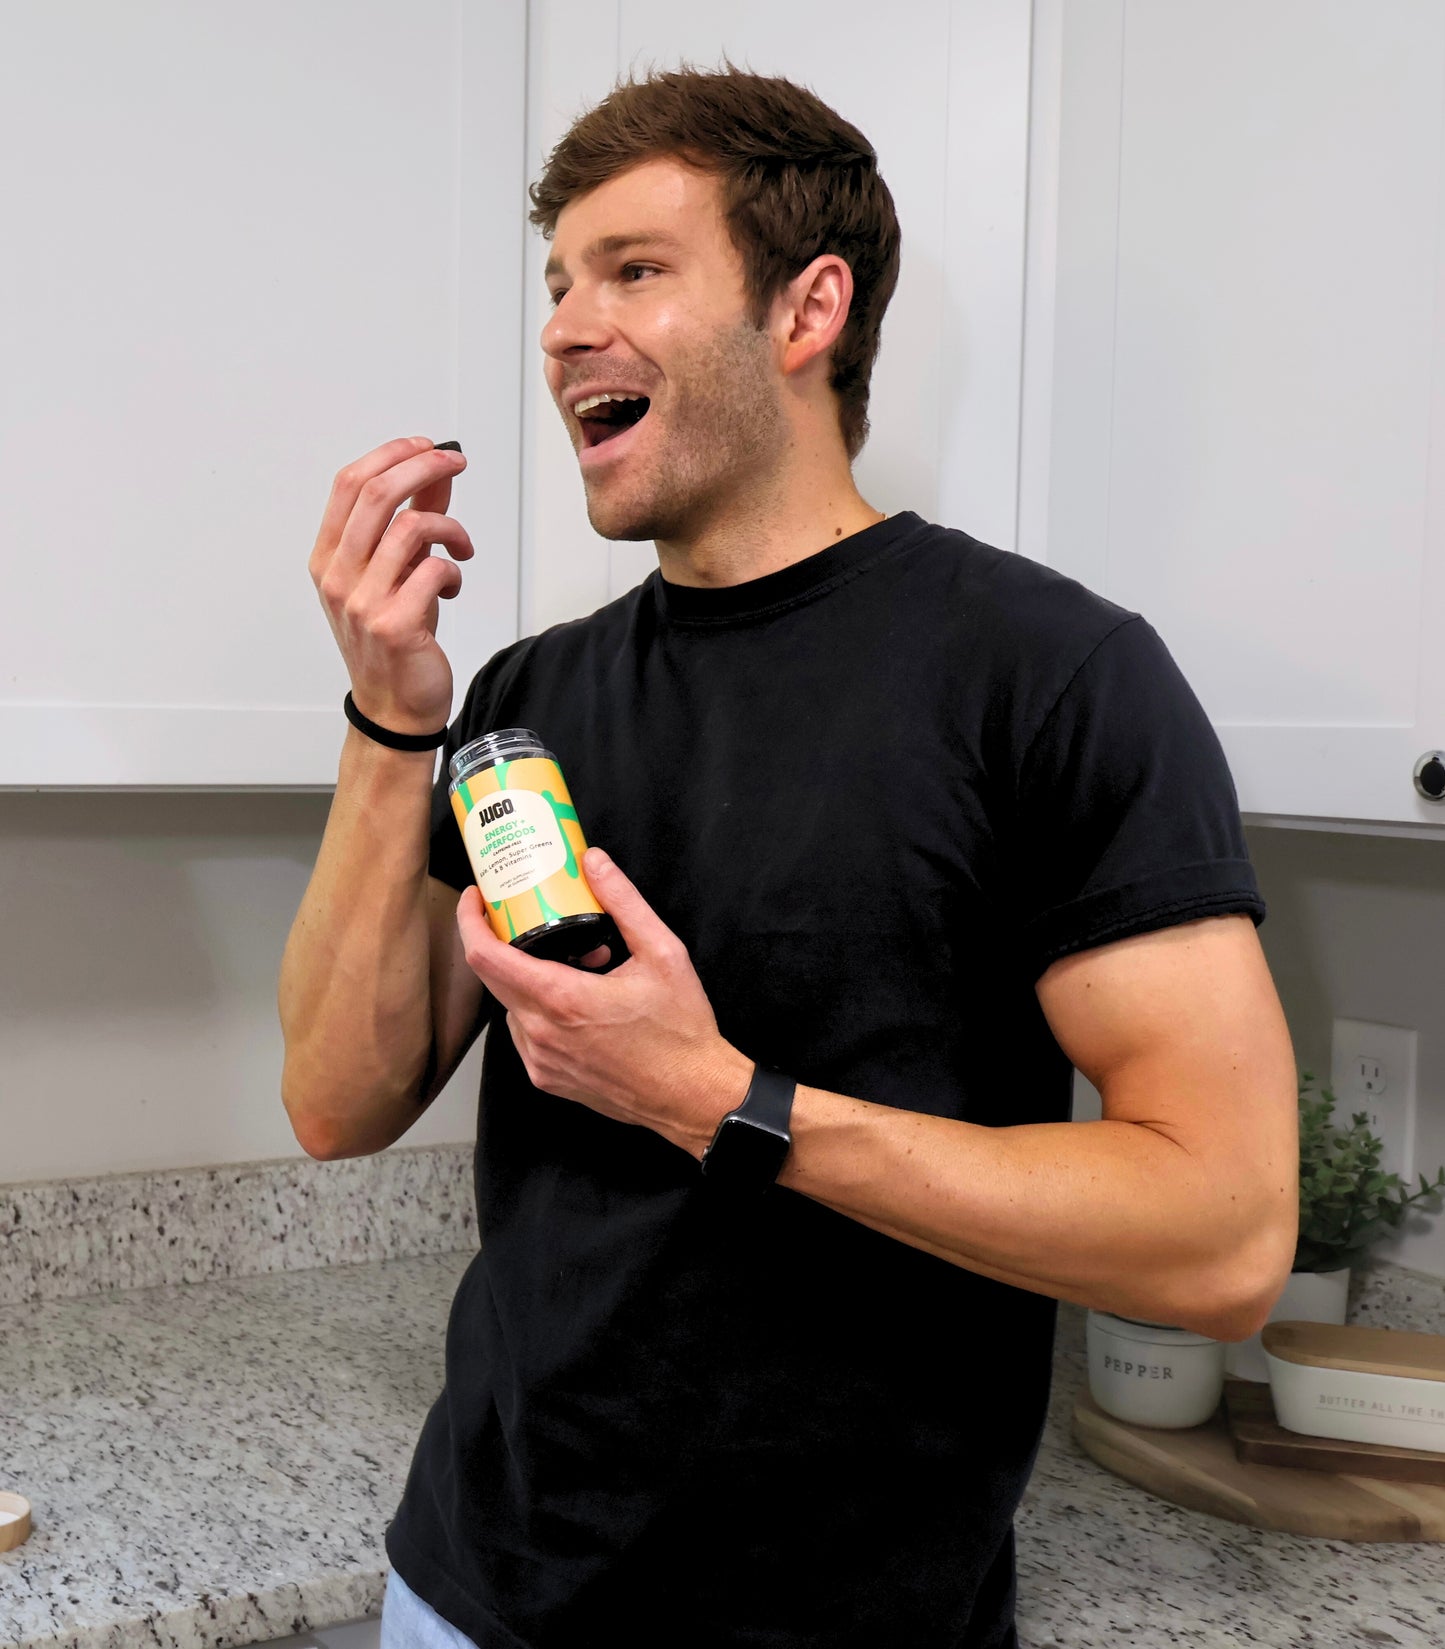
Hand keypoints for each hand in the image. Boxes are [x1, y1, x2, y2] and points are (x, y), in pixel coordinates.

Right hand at [308, 435, 473, 734]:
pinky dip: (453, 570)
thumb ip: (412, 523)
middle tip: (454, 462)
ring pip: (411, 528)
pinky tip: (450, 586)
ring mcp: (362, 601)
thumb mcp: (395, 574)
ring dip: (449, 528)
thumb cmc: (393, 641)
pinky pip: (434, 570)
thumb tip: (434, 475)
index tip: (427, 447)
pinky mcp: (394, 625)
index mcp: (328, 558)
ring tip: (460, 545)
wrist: (394, 708)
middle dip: (424, 466)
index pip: (349, 484)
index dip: (391, 455)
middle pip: (377, 493)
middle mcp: (338, 576)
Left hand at [456, 847, 753, 1152]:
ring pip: (510, 1005)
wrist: (692, 1096)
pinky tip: (578, 1003)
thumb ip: (623, 902)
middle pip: (490, 977)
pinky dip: (538, 1010)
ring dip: (529, 978)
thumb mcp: (662, 953)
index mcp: (562, 999)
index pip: (486, 957)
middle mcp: (541, 1033)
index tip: (476, 898)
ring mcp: (541, 1060)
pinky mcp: (548, 1079)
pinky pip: (525, 1033)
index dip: (470, 921)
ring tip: (577, 966)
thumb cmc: (680, 1030)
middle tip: (529, 918)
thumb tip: (593, 862)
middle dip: (502, 941)